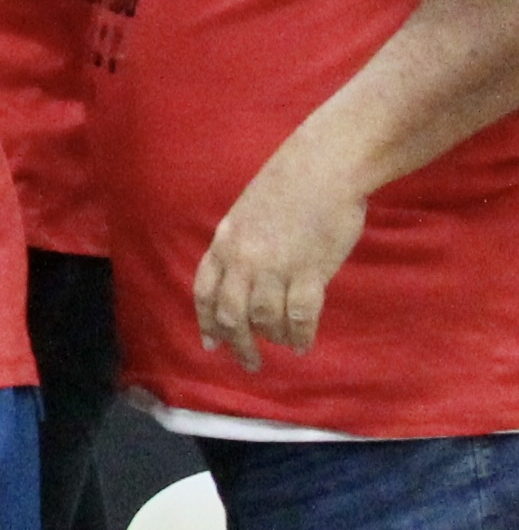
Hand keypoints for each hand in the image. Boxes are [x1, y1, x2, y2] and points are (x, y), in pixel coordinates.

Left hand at [196, 128, 369, 368]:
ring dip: (273, 337)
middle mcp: (243, 257)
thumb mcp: (248, 213)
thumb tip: (247, 280)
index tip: (210, 343)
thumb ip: (243, 246)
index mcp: (224, 240)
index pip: (205, 290)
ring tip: (283, 344)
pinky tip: (303, 344)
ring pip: (263, 319)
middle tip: (248, 362)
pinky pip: (299, 316)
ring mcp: (275, 266)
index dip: (206, 320)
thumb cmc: (290, 183)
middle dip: (237, 343)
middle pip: (230, 313)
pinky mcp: (309, 272)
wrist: (323, 166)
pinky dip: (299, 335)